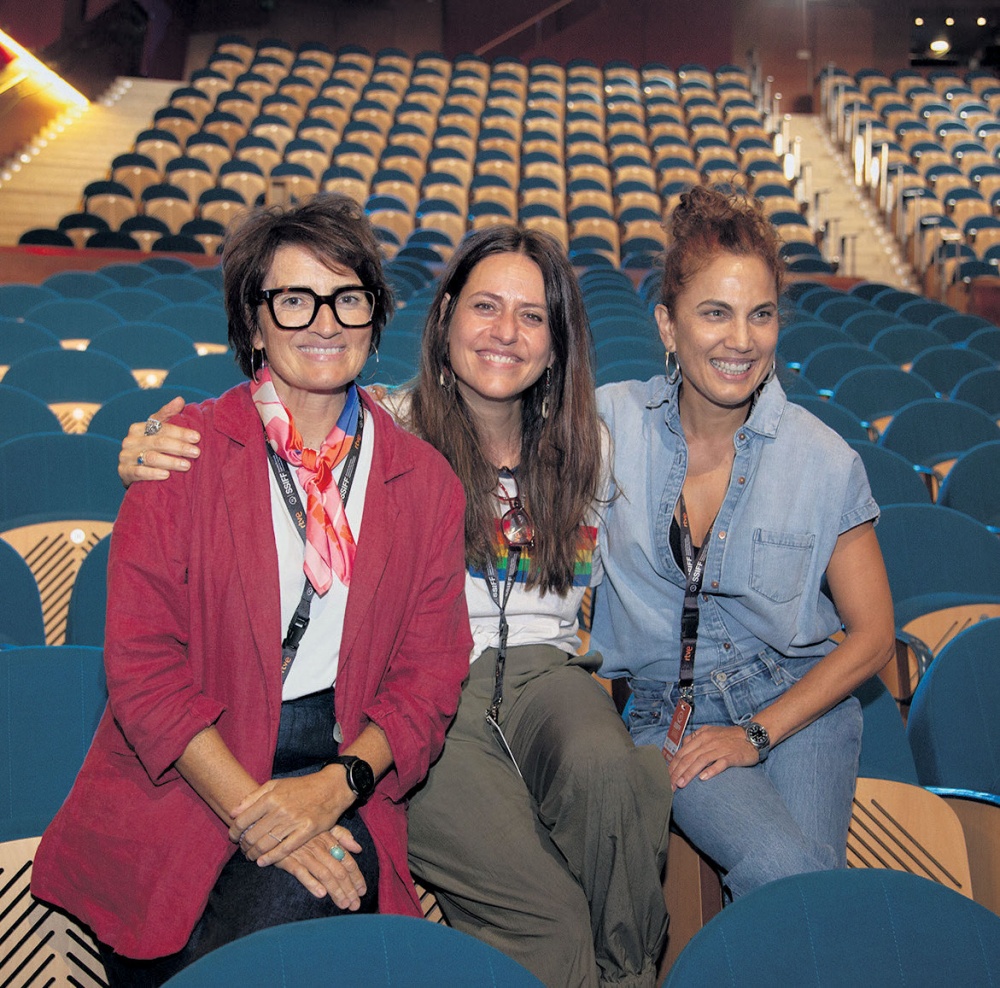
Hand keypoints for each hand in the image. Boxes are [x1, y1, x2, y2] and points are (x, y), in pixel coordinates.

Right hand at [119, 396, 200, 484]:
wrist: (133, 472)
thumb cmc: (150, 448)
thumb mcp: (157, 431)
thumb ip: (167, 415)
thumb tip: (180, 399)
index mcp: (138, 428)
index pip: (161, 428)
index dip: (180, 432)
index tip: (197, 437)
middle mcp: (130, 441)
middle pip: (158, 442)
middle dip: (179, 447)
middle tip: (196, 452)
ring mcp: (125, 457)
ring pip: (150, 457)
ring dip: (170, 461)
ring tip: (187, 465)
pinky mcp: (124, 472)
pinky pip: (139, 472)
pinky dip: (153, 473)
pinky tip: (166, 475)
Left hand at [230, 767, 352, 865]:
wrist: (330, 788)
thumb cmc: (301, 787)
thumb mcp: (275, 785)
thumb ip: (253, 797)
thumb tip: (233, 812)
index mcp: (271, 797)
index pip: (243, 820)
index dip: (234, 832)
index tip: (233, 837)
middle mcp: (280, 810)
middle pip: (252, 835)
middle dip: (244, 845)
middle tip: (243, 849)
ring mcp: (293, 822)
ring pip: (265, 844)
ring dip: (254, 854)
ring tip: (251, 856)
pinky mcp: (306, 832)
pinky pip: (284, 849)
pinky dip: (270, 858)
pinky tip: (262, 862)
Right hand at [274, 826, 366, 909]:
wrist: (275, 828)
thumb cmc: (302, 830)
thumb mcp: (324, 827)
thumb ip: (342, 836)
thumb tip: (358, 848)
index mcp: (329, 840)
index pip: (347, 861)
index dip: (356, 877)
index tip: (363, 891)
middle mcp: (319, 847)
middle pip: (339, 871)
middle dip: (349, 889)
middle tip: (355, 905)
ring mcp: (304, 854)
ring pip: (324, 874)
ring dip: (335, 891)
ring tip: (343, 904)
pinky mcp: (288, 860)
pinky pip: (302, 873)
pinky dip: (311, 883)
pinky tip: (321, 893)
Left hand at [668, 724, 759, 789]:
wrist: (752, 736)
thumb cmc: (729, 737)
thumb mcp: (709, 732)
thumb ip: (695, 739)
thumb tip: (682, 747)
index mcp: (701, 736)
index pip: (682, 752)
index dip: (673, 765)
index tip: (665, 778)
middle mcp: (708, 741)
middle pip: (688, 757)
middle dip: (677, 772)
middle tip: (670, 786)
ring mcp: (720, 748)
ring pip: (700, 761)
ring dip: (689, 773)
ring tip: (681, 784)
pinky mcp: (732, 756)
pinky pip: (720, 764)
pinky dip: (711, 770)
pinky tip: (703, 779)